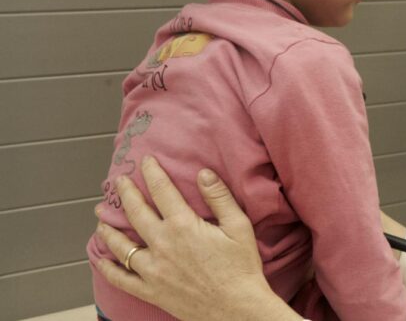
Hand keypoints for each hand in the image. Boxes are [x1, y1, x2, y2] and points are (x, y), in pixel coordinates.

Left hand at [94, 156, 300, 320]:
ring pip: (120, 245)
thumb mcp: (239, 227)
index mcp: (183, 226)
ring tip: (101, 218)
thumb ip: (219, 198)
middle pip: (136, 213)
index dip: (152, 173)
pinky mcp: (150, 290)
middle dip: (126, 193)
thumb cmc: (242, 268)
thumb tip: (203, 173)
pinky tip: (100, 258)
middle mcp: (162, 245)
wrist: (237, 309)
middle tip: (118, 182)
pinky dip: (107, 267)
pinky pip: (120, 278)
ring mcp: (152, 269)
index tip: (147, 162)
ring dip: (108, 228)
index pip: (162, 191)